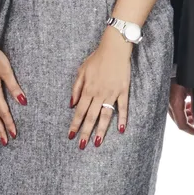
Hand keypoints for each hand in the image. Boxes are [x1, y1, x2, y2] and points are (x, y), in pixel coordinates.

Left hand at [67, 31, 132, 148]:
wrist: (114, 49)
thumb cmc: (96, 59)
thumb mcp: (81, 71)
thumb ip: (76, 88)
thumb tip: (71, 105)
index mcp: (87, 89)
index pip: (79, 111)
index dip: (74, 124)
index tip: (70, 136)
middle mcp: (99, 94)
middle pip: (91, 117)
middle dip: (86, 132)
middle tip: (81, 146)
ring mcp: (112, 93)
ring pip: (106, 115)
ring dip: (102, 130)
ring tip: (98, 143)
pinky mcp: (123, 91)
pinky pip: (123, 107)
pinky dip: (123, 118)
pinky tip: (121, 130)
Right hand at [167, 81, 193, 134]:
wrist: (172, 67)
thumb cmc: (182, 76)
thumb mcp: (192, 90)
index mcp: (175, 104)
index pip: (181, 124)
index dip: (190, 130)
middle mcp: (169, 105)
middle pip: (179, 121)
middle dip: (189, 122)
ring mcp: (167, 102)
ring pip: (177, 115)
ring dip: (187, 115)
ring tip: (193, 109)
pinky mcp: (167, 99)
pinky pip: (175, 109)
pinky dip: (182, 109)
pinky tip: (188, 104)